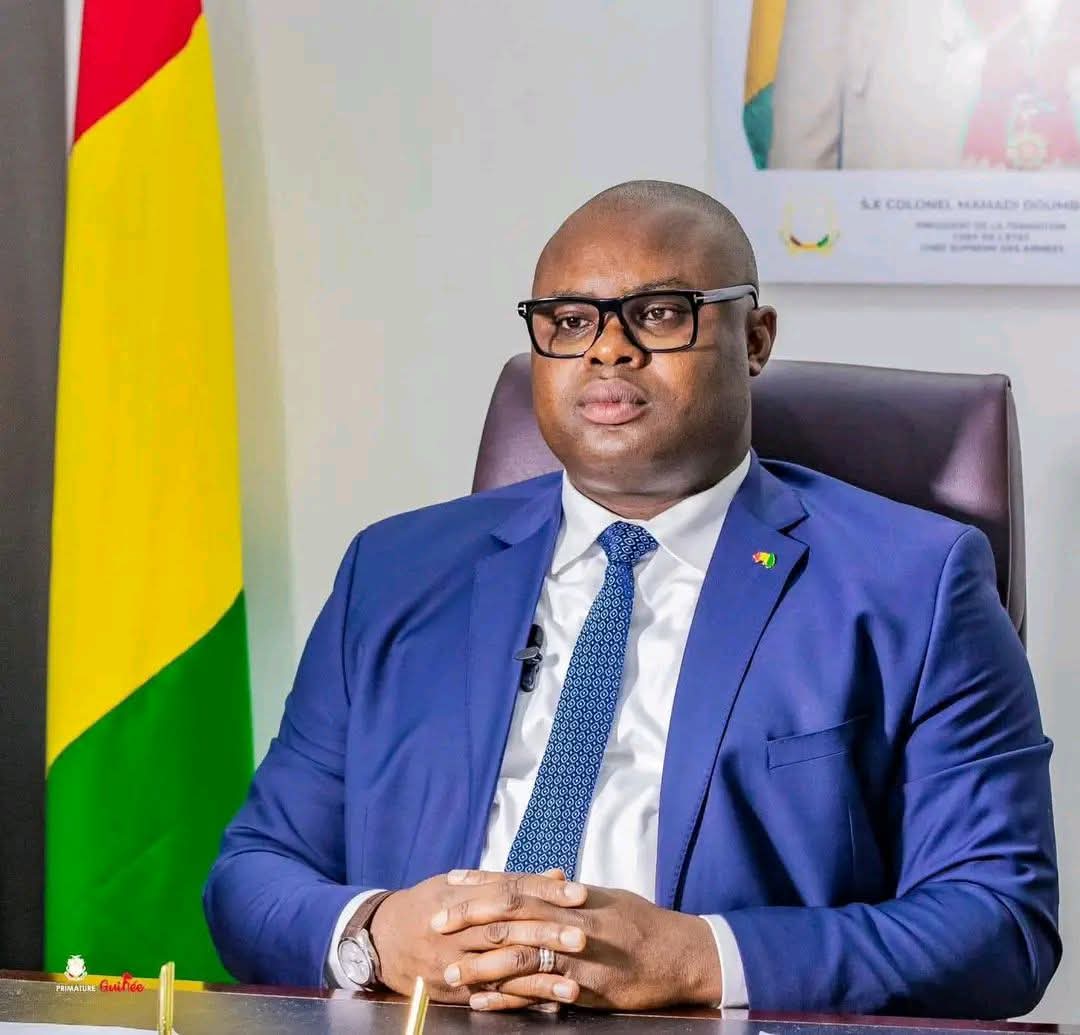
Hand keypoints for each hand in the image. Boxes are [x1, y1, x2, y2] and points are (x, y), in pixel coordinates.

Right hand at [367, 869, 587, 1004]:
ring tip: (574, 981)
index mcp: (463, 896)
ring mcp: (457, 962)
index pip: (510, 890)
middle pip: (508, 929)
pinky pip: (494, 996)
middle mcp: (460, 929)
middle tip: (582, 934)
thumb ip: (509, 880)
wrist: (380, 939)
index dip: (544, 890)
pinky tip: (551, 1001)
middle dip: (547, 932)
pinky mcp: (456, 990)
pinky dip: (524, 998)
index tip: (577, 892)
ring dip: (541, 976)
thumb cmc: (428, 904)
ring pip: (503, 967)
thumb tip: (556, 873)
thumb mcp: (459, 883)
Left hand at [439, 871, 722, 1011]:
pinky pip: (542, 992)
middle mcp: (572, 918)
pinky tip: (484, 1002)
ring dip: (482, 963)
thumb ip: (572, 892)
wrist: (682, 952)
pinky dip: (510, 996)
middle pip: (513, 912)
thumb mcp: (606, 898)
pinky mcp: (588, 987)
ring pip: (522, 953)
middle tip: (435, 921)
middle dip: (470, 917)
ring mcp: (580, 954)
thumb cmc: (644, 923)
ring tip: (450, 971)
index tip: (452, 880)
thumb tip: (546, 879)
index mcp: (574, 894)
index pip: (520, 882)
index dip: (484, 881)